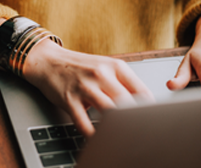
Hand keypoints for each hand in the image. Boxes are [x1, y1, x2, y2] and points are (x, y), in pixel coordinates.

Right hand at [23, 39, 153, 136]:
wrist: (48, 61)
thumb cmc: (79, 67)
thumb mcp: (104, 67)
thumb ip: (123, 82)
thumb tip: (144, 104)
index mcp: (115, 66)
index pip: (141, 91)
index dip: (149, 109)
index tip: (151, 121)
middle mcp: (101, 75)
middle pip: (126, 103)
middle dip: (134, 121)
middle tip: (139, 133)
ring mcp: (84, 87)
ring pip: (108, 112)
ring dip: (115, 128)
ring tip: (121, 138)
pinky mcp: (69, 99)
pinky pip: (84, 123)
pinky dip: (92, 134)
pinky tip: (97, 138)